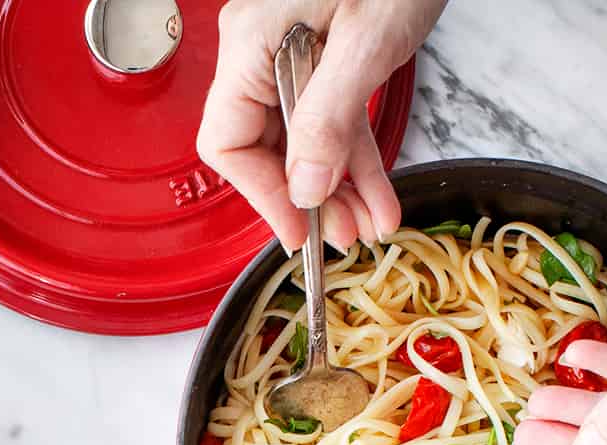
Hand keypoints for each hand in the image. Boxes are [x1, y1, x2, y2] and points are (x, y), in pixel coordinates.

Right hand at [197, 0, 446, 251]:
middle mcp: (260, 47)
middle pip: (267, 148)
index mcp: (251, 43)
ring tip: (370, 225)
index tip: (300, 230)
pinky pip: (329, 115)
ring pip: (304, 139)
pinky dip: (355, 156)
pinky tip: (377, 193)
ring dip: (338, 188)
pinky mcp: (325, 47)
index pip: (229, 144)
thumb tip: (303, 190)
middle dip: (310, 200)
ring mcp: (292, 47)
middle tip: (346, 238)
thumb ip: (327, 121)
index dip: (263, 196)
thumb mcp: (366, 43)